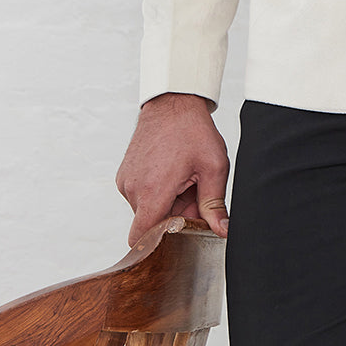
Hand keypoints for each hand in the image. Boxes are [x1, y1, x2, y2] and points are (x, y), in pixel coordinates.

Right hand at [115, 92, 229, 245]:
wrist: (173, 102)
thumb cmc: (193, 130)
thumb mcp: (213, 167)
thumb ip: (214, 204)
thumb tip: (221, 232)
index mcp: (153, 190)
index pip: (142, 238)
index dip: (160, 243)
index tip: (180, 235)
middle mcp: (132, 188)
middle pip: (150, 223)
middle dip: (173, 217)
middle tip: (193, 196)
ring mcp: (125, 181)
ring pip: (145, 210)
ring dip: (165, 203)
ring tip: (183, 181)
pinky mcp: (124, 174)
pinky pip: (139, 196)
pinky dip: (155, 192)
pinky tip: (171, 174)